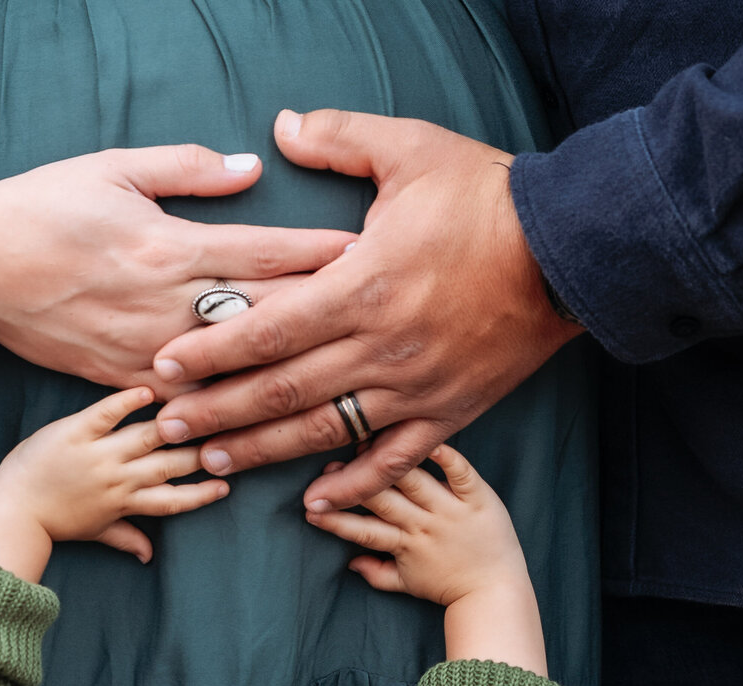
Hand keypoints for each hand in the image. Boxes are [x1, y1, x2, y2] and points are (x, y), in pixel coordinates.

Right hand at [0, 146, 355, 398]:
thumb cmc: (42, 208)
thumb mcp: (112, 168)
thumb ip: (186, 168)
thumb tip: (248, 168)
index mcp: (169, 245)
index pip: (267, 251)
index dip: (325, 253)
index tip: (376, 254)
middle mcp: (165, 303)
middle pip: (264, 315)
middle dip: (327, 317)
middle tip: (381, 321)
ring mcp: (143, 347)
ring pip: (232, 368)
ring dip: (286, 371)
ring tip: (340, 375)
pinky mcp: (117, 377)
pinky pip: (185, 398)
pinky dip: (227, 406)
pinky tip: (264, 417)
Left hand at [0, 387, 228, 581]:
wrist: (13, 511)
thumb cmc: (53, 521)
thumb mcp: (94, 532)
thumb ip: (125, 538)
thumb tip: (149, 556)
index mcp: (124, 502)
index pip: (173, 499)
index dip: (202, 493)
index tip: (226, 483)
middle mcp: (117, 478)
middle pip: (169, 464)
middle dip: (200, 452)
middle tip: (226, 435)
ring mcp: (98, 454)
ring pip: (148, 437)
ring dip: (174, 424)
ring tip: (198, 408)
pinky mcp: (75, 432)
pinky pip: (107, 414)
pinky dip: (127, 401)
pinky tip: (149, 390)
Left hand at [151, 111, 582, 506]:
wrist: (577, 247)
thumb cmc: (488, 199)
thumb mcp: (412, 149)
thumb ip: (340, 136)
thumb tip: (282, 126)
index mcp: (362, 286)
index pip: (266, 330)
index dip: (211, 351)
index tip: (165, 366)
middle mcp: (380, 347)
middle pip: (279, 390)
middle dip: (217, 411)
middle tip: (166, 427)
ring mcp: (414, 387)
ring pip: (323, 430)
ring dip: (262, 450)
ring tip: (212, 461)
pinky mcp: (449, 411)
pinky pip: (393, 460)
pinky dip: (353, 484)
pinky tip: (314, 503)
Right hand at [308, 445, 545, 673]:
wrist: (497, 592)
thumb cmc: (448, 586)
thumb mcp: (407, 585)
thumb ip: (374, 572)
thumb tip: (347, 562)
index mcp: (404, 544)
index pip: (362, 530)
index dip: (334, 518)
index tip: (309, 507)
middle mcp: (424, 524)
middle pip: (381, 499)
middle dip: (352, 483)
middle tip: (328, 467)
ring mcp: (451, 510)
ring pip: (413, 480)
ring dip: (386, 462)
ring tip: (364, 443)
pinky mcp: (479, 498)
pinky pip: (460, 472)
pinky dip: (444, 455)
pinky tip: (425, 438)